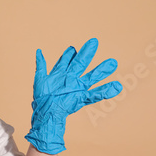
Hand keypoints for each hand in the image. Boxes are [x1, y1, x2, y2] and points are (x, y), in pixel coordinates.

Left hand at [25, 38, 121, 153]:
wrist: (46, 113)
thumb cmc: (43, 97)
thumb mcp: (40, 78)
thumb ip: (41, 64)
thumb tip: (38, 51)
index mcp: (62, 73)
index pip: (68, 59)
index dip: (71, 53)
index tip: (75, 45)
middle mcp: (71, 79)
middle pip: (80, 63)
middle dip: (86, 53)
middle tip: (94, 41)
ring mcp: (77, 88)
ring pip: (91, 77)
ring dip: (101, 70)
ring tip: (112, 63)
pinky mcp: (80, 99)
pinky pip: (95, 95)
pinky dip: (106, 91)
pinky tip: (117, 87)